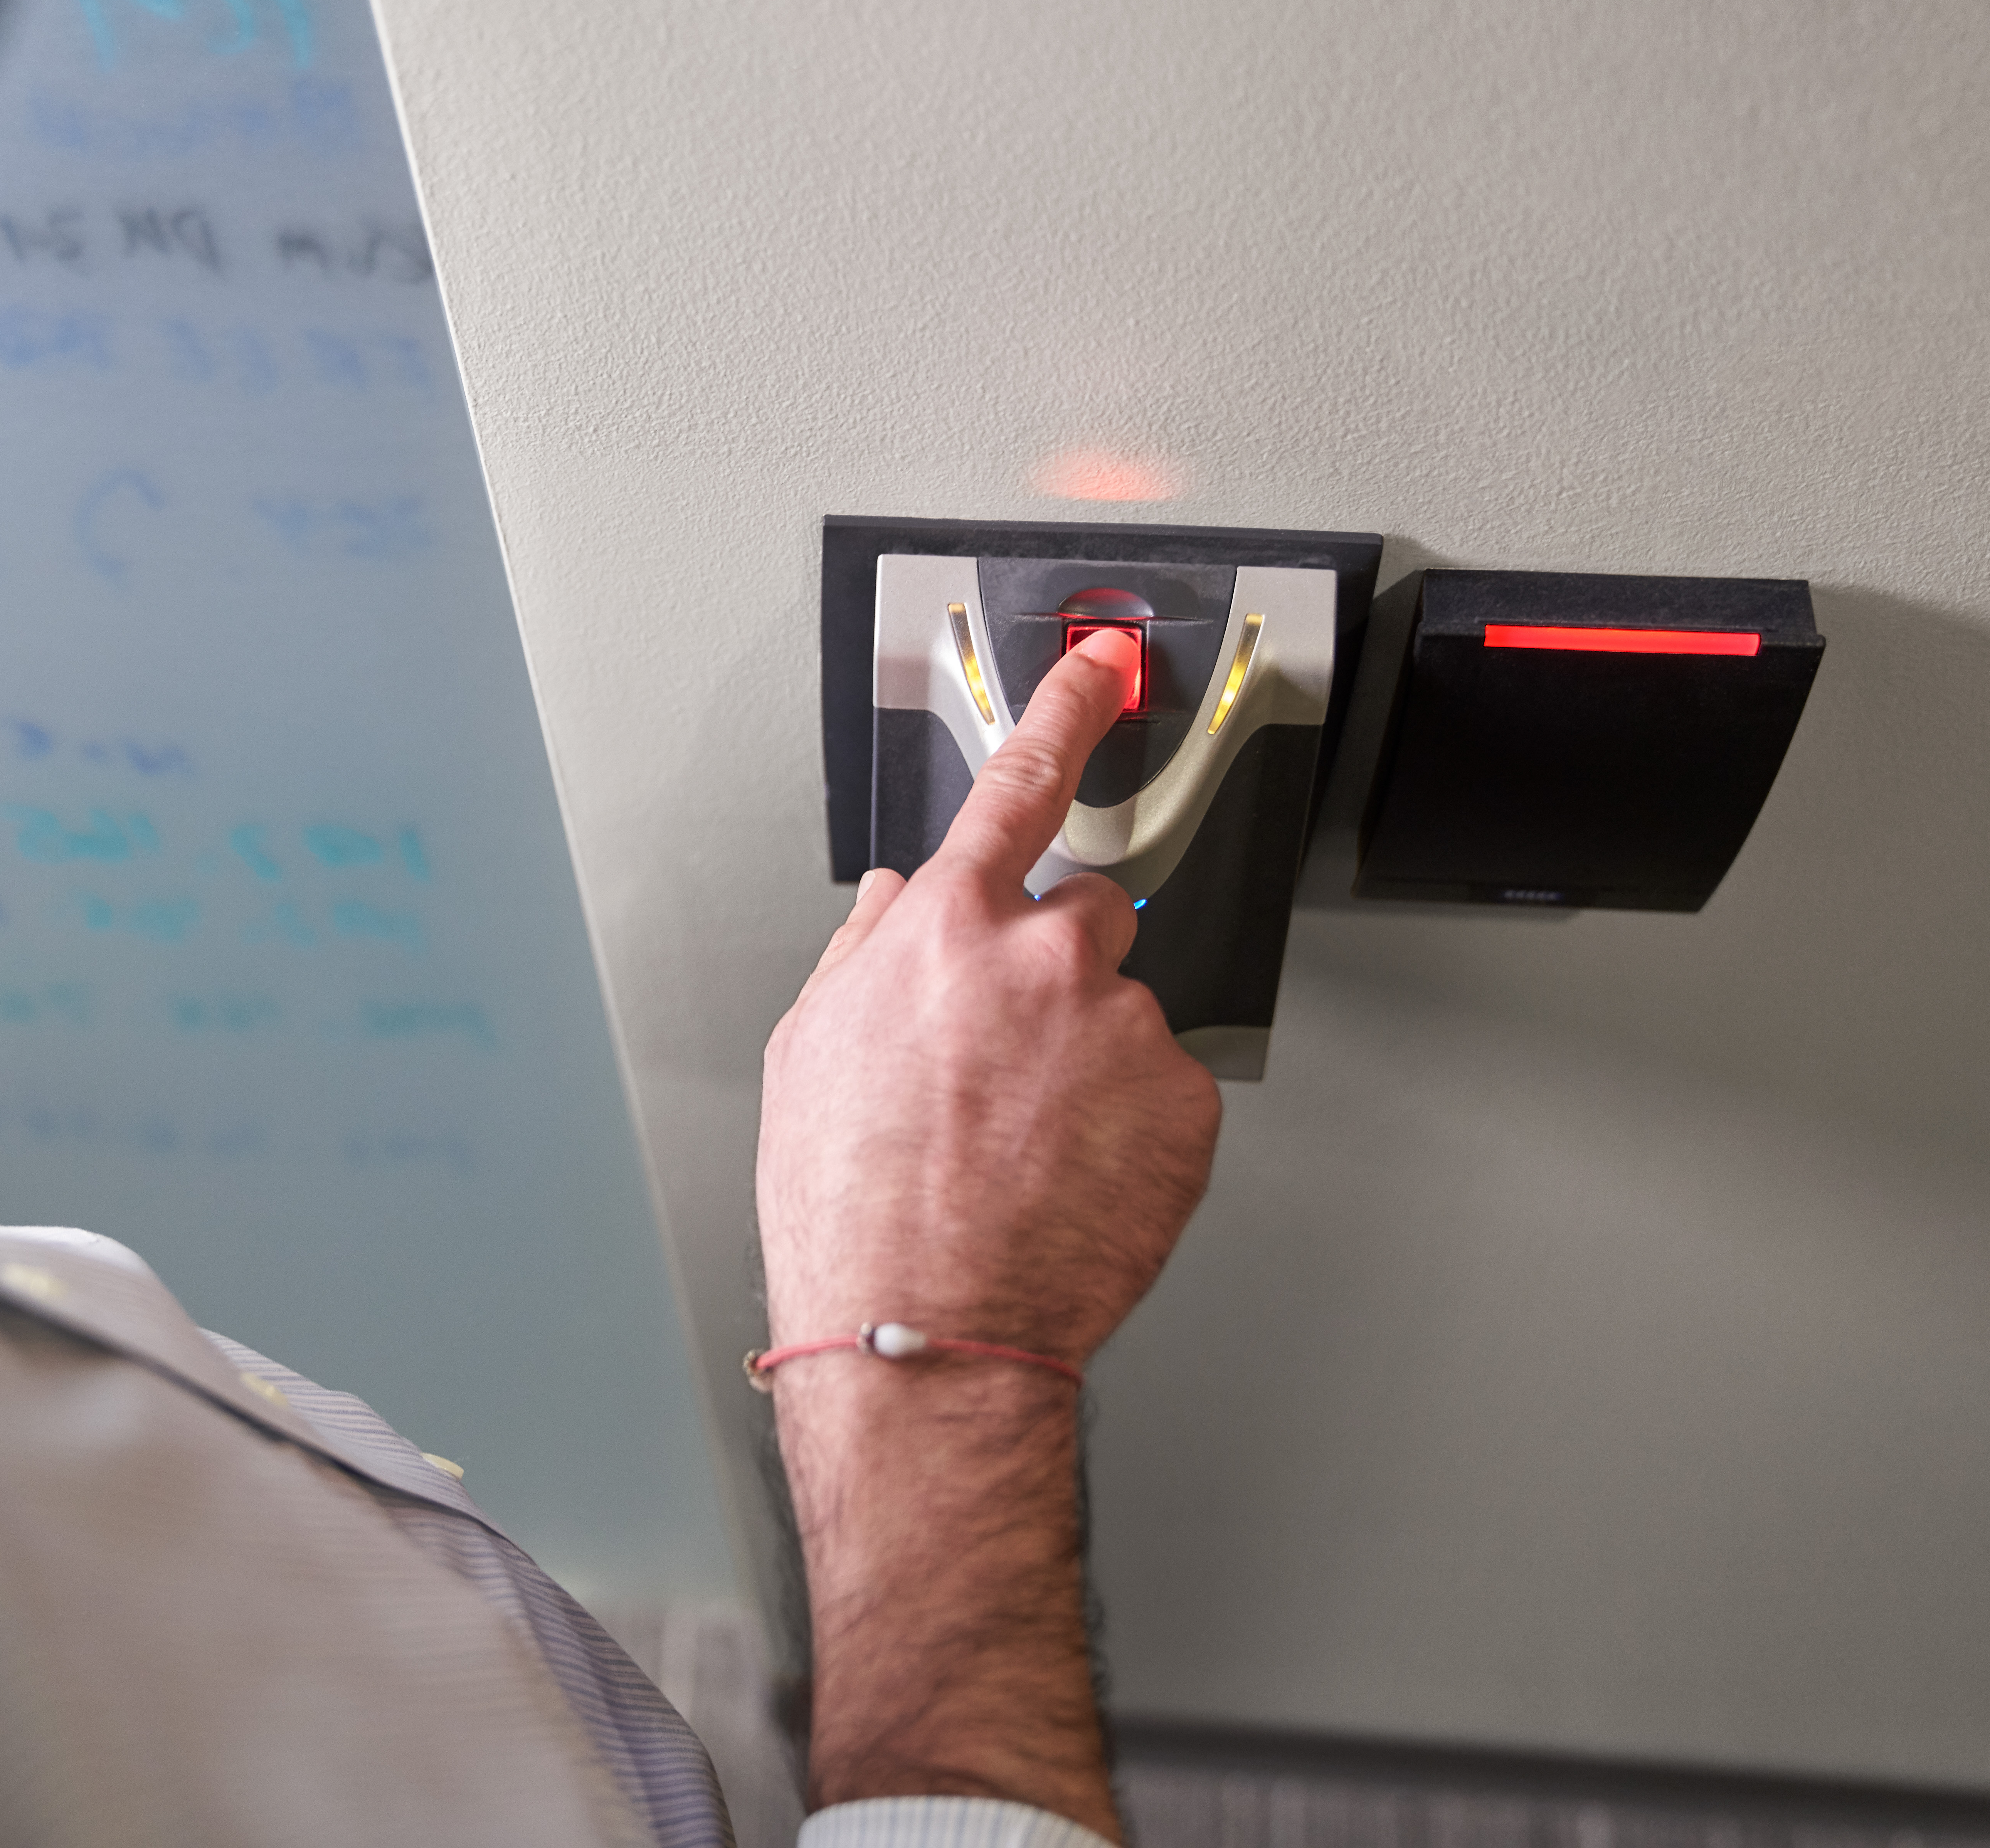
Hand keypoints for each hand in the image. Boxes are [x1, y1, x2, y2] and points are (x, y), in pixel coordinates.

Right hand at [754, 628, 1222, 1840]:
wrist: (922, 1328)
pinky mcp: (1183, 1102)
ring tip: (1028, 1147)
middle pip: (1082, 915)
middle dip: (1056, 970)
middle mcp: (1040, 958)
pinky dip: (1130, 1127)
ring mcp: (1120, 1029)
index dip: (1067, 707)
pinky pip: (1164, 1090)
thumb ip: (861, 956)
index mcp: (943, 931)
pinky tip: (1071, 1178)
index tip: (1105, 661)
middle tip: (1010, 1064)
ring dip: (1090, 1060)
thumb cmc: (851, 1206)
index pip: (1020, 782)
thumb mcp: (807, 1056)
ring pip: (1121, 1014)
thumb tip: (893, 906)